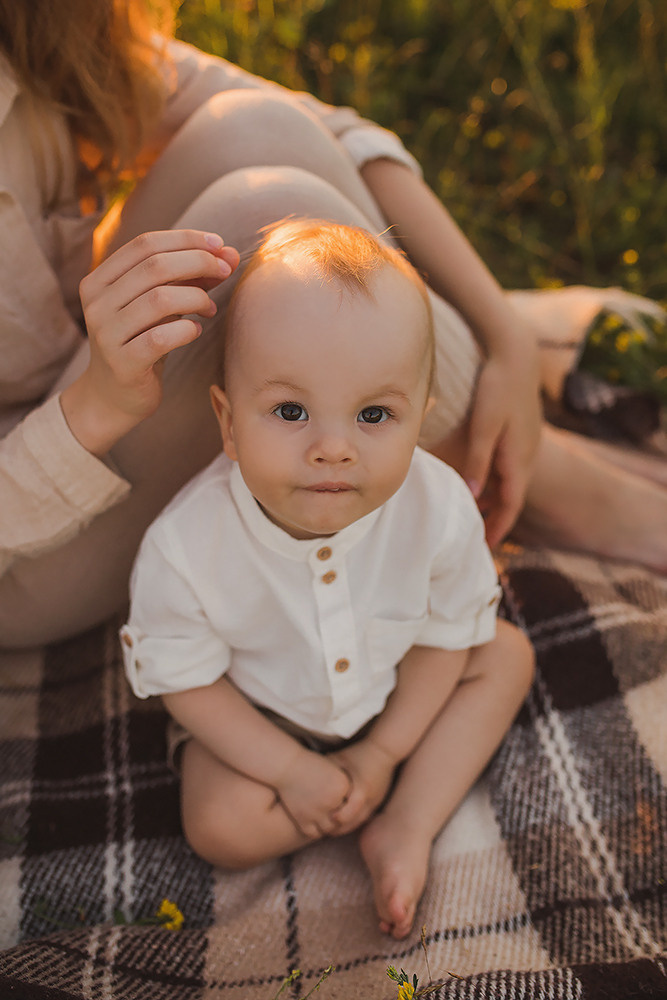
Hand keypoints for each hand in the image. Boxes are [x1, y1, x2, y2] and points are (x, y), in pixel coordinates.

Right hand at [61, 229, 239, 454]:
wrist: (113, 397)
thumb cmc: (141, 342)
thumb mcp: (159, 306)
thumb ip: (187, 278)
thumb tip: (229, 253)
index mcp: (99, 280)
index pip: (145, 244)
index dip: (186, 239)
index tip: (219, 245)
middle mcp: (97, 303)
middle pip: (155, 266)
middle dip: (199, 263)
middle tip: (225, 272)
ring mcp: (106, 334)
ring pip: (160, 299)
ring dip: (196, 298)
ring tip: (209, 308)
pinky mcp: (123, 363)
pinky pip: (161, 337)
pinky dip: (186, 330)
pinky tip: (195, 330)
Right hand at [274, 749, 350, 840]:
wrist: (286, 765)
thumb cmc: (311, 765)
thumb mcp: (332, 769)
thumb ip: (345, 786)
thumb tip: (355, 804)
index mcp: (342, 785)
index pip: (353, 803)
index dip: (348, 803)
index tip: (343, 799)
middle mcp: (332, 800)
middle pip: (343, 818)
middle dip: (339, 816)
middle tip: (333, 811)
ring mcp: (317, 812)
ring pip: (329, 829)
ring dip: (328, 825)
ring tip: (324, 817)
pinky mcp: (303, 819)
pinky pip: (314, 833)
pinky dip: (316, 830)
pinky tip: (314, 821)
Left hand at [328, 738, 396, 834]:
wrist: (384, 750)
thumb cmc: (358, 753)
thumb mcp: (340, 759)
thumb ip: (326, 768)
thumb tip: (307, 776)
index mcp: (361, 789)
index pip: (349, 812)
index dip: (336, 818)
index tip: (325, 818)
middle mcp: (370, 799)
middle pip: (354, 822)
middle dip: (339, 828)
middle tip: (324, 831)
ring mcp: (376, 801)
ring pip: (360, 822)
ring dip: (346, 827)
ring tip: (331, 829)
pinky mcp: (378, 801)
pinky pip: (365, 817)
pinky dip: (354, 820)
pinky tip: (343, 821)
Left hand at [463, 332, 541, 547]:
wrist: (517, 354)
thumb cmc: (497, 388)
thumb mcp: (483, 428)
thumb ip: (477, 462)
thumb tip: (472, 496)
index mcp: (518, 460)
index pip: (510, 505)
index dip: (498, 527)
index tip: (485, 546)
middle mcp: (527, 455)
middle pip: (510, 496)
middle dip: (495, 517)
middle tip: (476, 534)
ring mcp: (527, 443)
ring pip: (510, 480)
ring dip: (495, 497)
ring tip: (475, 511)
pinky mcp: (522, 431)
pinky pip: (509, 465)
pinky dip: (496, 478)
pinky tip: (481, 477)